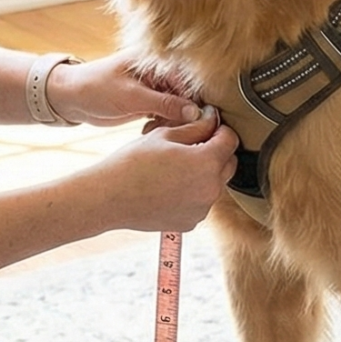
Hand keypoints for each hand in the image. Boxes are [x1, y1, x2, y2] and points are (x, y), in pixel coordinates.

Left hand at [50, 52, 205, 126]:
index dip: (195, 102)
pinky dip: (162, 124)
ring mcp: (155, 89)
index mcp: (157, 62)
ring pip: (178, 108)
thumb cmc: (97, 87)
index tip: (197, 120)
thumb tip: (196, 112)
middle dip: (183, 114)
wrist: (72, 98)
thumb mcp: (132, 96)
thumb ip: (165, 104)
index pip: (188, 81)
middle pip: (186, 96)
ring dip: (172, 121)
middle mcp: (159, 74)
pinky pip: (166, 115)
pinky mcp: (148, 103)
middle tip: (174, 129)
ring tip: (155, 127)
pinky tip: (149, 129)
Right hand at [89, 110, 237, 232]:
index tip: (209, 127)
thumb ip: (195, 127)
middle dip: (217, 152)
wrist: (109, 197)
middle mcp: (210, 189)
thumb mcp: (165, 135)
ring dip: (205, 174)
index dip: (221, 130)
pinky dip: (192, 193)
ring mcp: (201, 209)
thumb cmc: (133, 162)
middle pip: (228, 164)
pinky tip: (169, 186)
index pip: (231, 140)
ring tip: (175, 168)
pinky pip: (200, 202)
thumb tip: (212, 119)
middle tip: (192, 145)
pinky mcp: (190, 222)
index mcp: (207, 162)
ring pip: (215, 184)